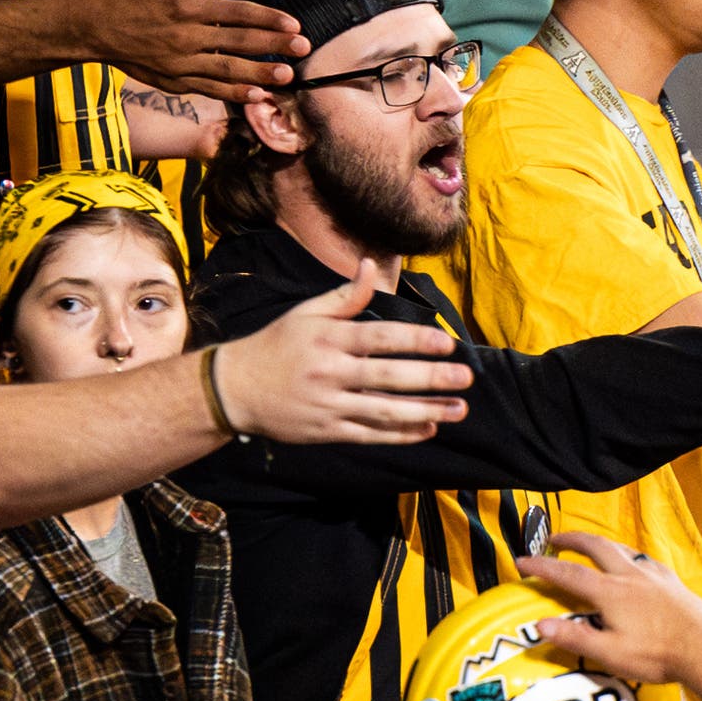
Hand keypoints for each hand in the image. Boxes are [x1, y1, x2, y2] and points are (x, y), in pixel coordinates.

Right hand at [83, 0, 306, 103]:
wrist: (94, 28)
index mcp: (187, 6)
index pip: (237, 13)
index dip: (268, 19)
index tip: (293, 24)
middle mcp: (187, 37)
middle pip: (239, 42)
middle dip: (274, 46)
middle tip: (304, 48)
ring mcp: (181, 63)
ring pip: (228, 71)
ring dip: (260, 74)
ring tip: (287, 76)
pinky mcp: (174, 81)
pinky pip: (210, 90)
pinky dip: (233, 94)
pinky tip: (256, 95)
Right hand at [216, 258, 475, 443]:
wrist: (235, 389)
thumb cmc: (275, 345)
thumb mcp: (306, 313)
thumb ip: (345, 296)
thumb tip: (371, 265)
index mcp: (329, 339)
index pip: (380, 339)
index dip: (416, 341)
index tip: (448, 343)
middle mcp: (330, 373)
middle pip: (389, 377)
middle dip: (432, 378)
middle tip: (466, 377)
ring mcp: (329, 405)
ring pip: (385, 412)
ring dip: (426, 411)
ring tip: (459, 409)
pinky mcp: (327, 431)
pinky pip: (371, 435)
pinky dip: (401, 434)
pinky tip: (428, 429)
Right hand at [519, 532, 701, 687]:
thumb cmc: (658, 656)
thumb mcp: (611, 654)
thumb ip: (574, 637)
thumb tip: (540, 625)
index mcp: (611, 592)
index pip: (568, 573)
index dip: (542, 565)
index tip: (523, 560)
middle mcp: (630, 576)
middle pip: (595, 546)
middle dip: (571, 539)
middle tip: (554, 538)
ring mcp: (653, 576)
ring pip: (621, 548)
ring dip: (599, 542)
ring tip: (589, 545)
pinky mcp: (671, 581)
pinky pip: (644, 559)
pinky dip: (628, 554)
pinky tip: (633, 563)